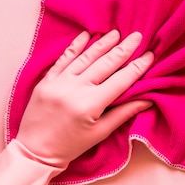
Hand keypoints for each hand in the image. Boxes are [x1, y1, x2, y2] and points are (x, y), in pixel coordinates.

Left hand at [16, 30, 153, 167]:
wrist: (34, 152)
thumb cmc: (71, 146)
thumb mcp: (101, 133)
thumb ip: (124, 113)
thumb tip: (147, 99)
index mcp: (90, 105)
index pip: (121, 80)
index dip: (137, 67)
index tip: (150, 55)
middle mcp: (75, 90)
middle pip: (105, 64)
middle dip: (123, 49)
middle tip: (137, 36)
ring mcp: (59, 83)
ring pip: (85, 57)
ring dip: (103, 43)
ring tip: (117, 33)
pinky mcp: (46, 81)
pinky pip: (63, 59)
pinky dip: (75, 46)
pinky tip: (86, 35)